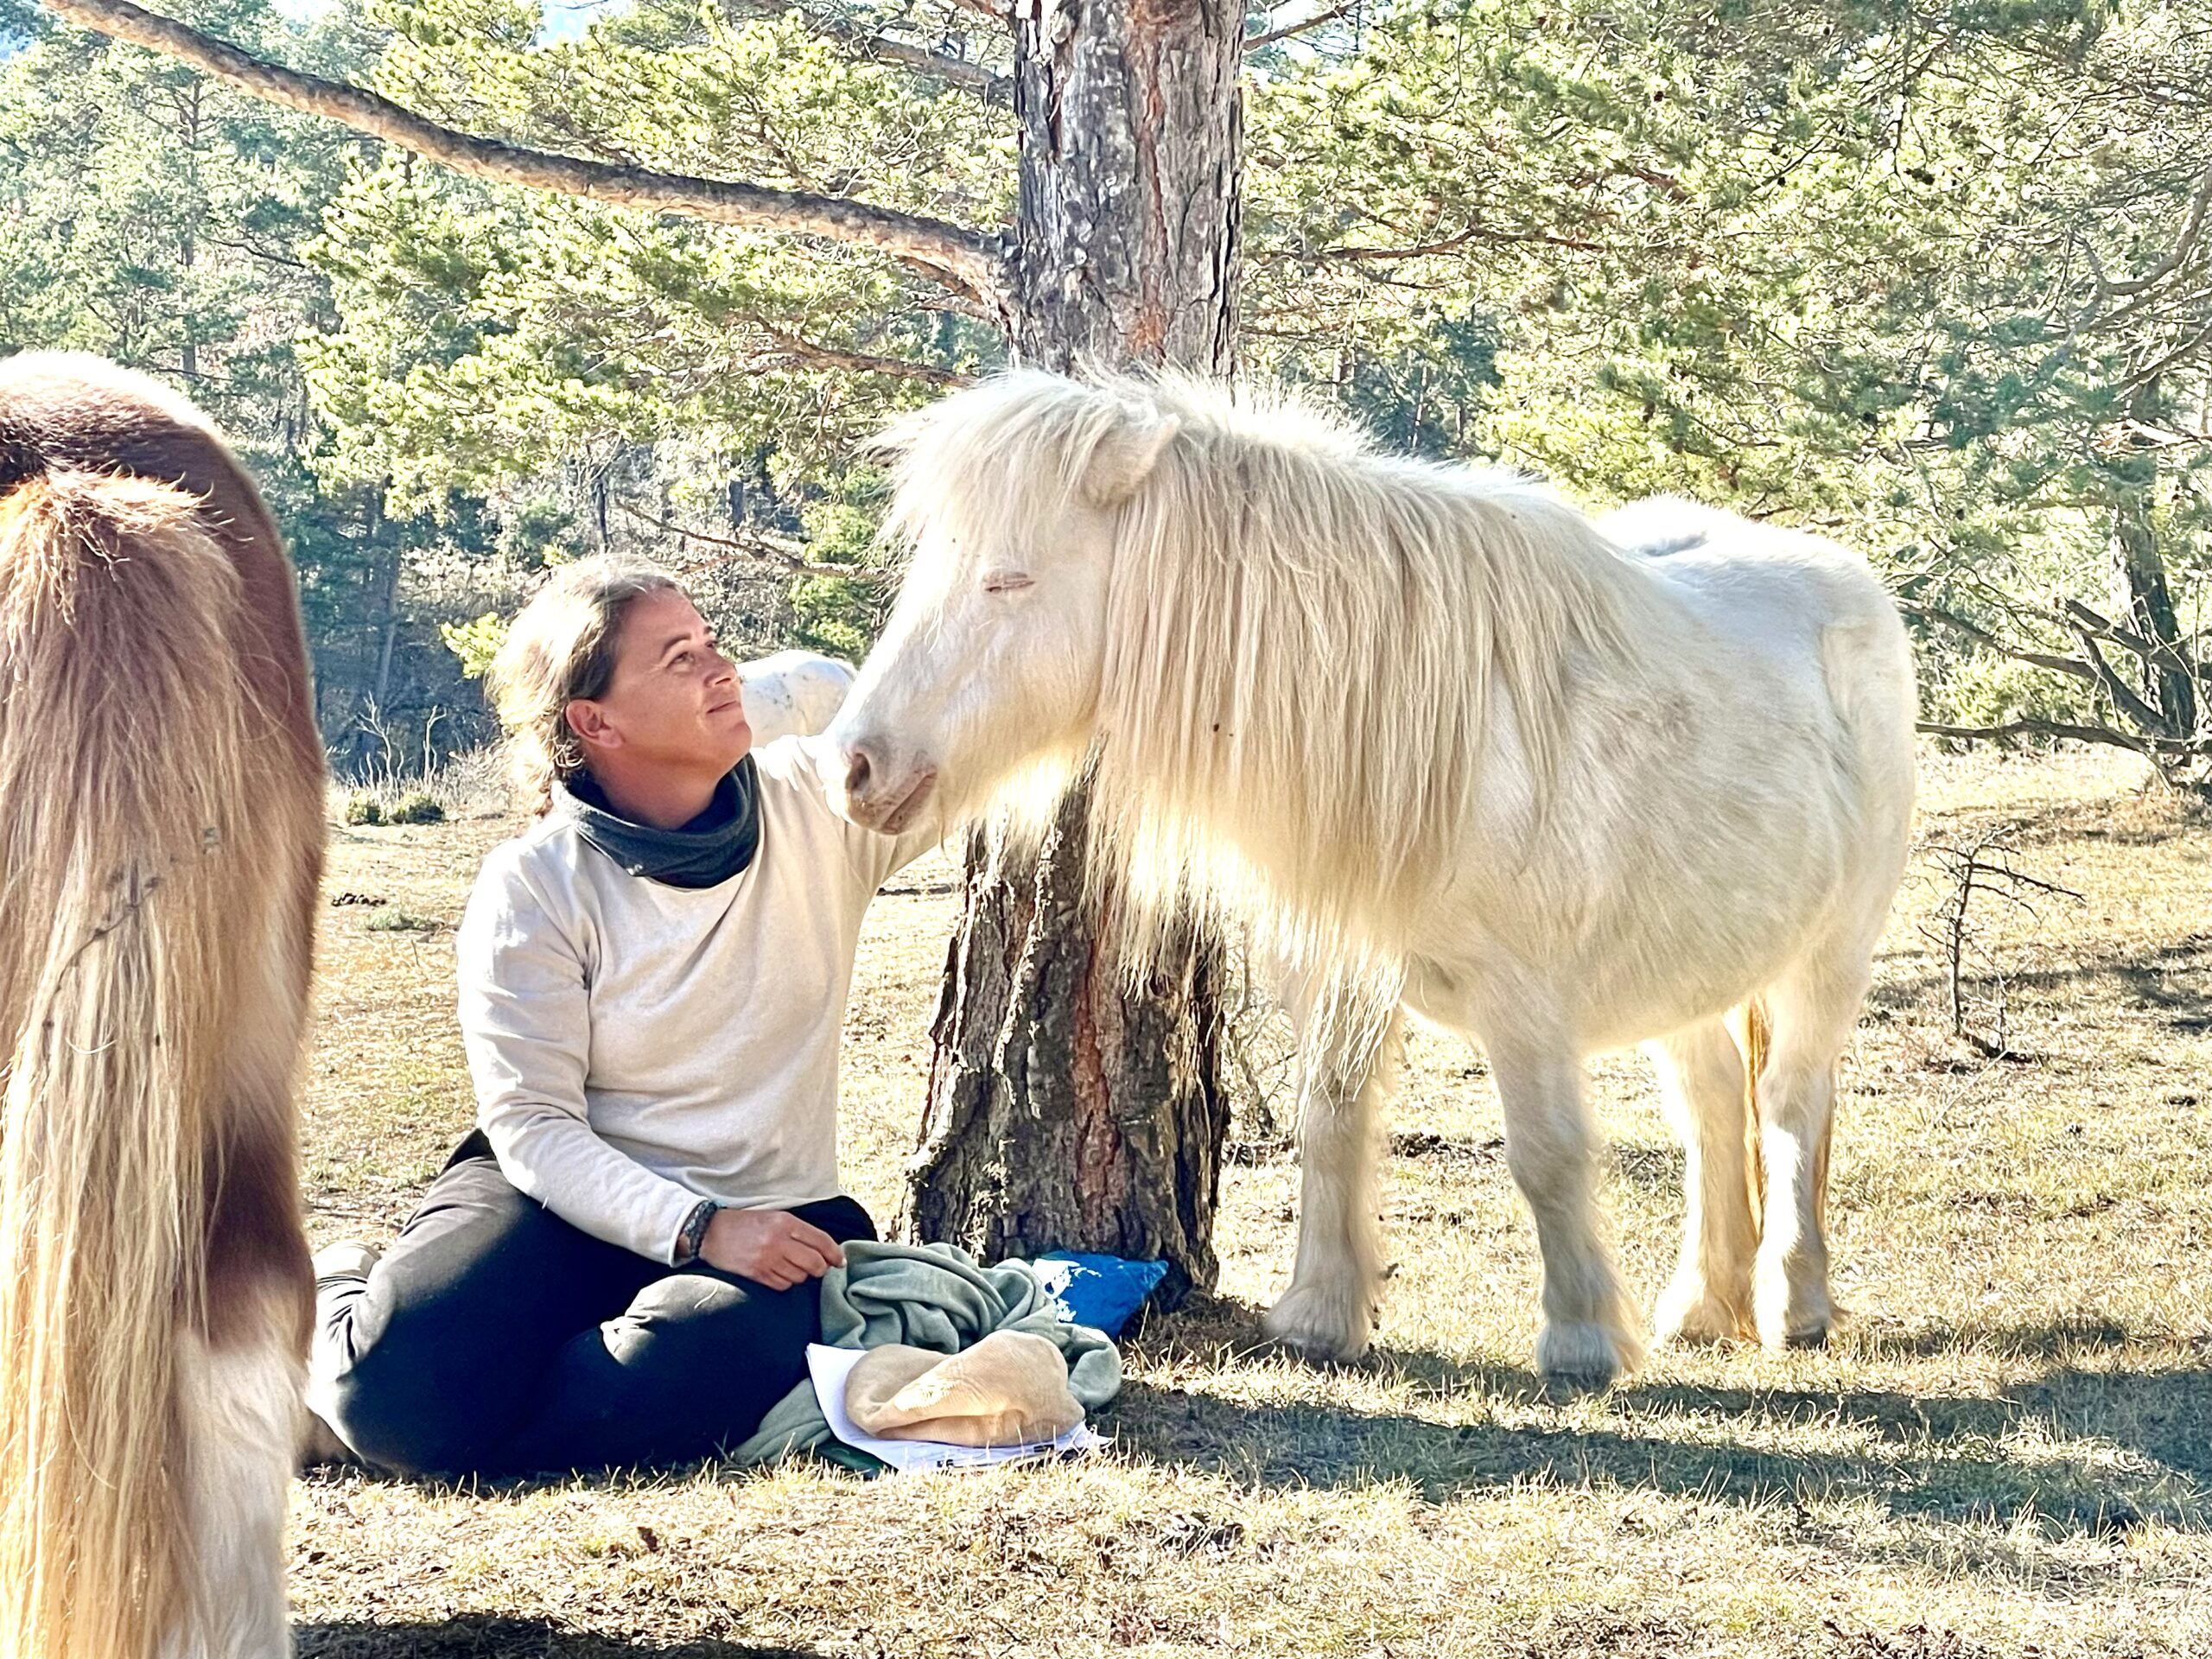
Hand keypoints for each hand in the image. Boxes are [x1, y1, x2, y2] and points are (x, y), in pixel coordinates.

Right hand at [697, 1207, 845, 1289]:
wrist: (711, 1232)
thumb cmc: (747, 1224)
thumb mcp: (775, 1217)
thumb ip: (800, 1231)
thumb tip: (826, 1251)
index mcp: (786, 1222)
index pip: (821, 1240)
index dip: (835, 1254)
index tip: (840, 1262)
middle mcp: (779, 1241)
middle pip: (815, 1263)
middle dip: (820, 1269)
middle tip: (816, 1267)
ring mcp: (767, 1259)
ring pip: (800, 1277)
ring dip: (801, 1276)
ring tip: (791, 1267)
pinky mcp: (757, 1274)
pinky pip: (783, 1285)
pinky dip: (786, 1282)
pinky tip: (778, 1273)